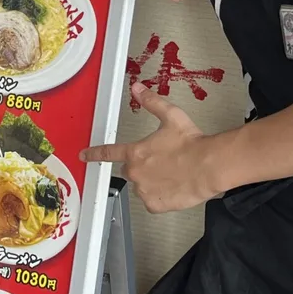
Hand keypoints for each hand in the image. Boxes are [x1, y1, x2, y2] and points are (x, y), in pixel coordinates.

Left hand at [81, 82, 217, 212]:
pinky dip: (161, 196)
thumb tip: (137, 88)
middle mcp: (136, 173)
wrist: (208, 166)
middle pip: (130, 170)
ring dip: (152, 181)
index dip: (94, 153)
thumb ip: (151, 102)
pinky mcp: (155, 205)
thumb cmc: (191, 143)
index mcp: (135, 152)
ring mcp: (144, 191)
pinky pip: (153, 202)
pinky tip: (174, 187)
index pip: (108, 153)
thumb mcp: (171, 116)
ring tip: (173, 173)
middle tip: (162, 162)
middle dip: (142, 166)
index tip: (83, 155)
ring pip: (143, 187)